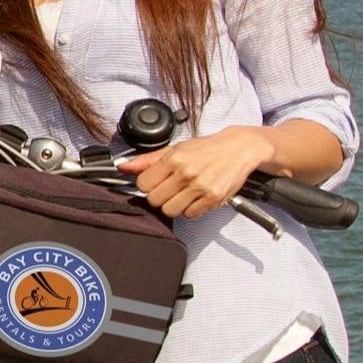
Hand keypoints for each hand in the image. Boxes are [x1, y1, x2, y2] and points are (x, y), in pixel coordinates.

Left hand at [121, 126, 272, 221]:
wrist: (239, 149)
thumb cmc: (206, 149)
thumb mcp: (176, 148)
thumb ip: (148, 160)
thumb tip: (123, 166)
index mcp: (174, 159)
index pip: (143, 184)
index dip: (147, 185)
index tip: (155, 182)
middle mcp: (187, 173)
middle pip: (155, 200)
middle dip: (159, 196)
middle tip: (170, 188)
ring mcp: (201, 187)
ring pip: (170, 210)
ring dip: (173, 205)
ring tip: (182, 193)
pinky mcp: (214, 198)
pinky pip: (190, 214)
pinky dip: (191, 209)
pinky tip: (196, 196)